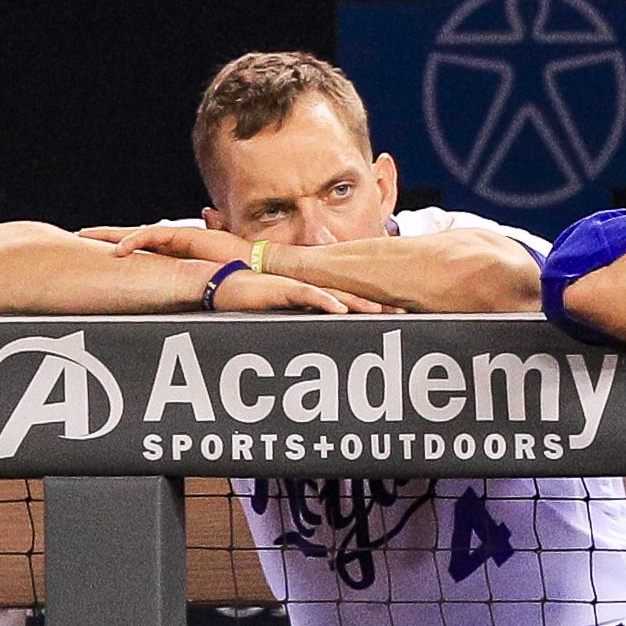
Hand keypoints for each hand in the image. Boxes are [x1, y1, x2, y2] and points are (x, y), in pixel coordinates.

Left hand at [80, 225, 251, 263]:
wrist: (258, 267)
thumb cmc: (237, 274)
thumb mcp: (207, 278)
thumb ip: (192, 277)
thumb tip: (186, 284)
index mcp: (178, 252)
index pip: (145, 245)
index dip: (123, 244)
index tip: (102, 249)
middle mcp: (176, 243)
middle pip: (135, 235)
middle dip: (108, 234)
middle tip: (82, 234)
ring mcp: (180, 238)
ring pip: (138, 233)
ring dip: (112, 235)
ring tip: (88, 236)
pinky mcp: (185, 236)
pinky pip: (153, 236)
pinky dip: (134, 242)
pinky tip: (118, 251)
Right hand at [213, 271, 400, 313]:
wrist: (224, 286)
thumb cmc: (252, 301)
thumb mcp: (283, 316)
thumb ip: (301, 321)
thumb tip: (318, 339)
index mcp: (313, 297)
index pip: (349, 302)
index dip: (373, 308)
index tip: (397, 315)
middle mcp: (311, 291)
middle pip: (350, 298)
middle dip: (376, 306)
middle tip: (402, 313)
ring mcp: (298, 289)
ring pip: (335, 296)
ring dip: (358, 304)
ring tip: (380, 311)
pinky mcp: (282, 290)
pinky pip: (307, 296)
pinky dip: (324, 302)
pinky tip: (340, 309)